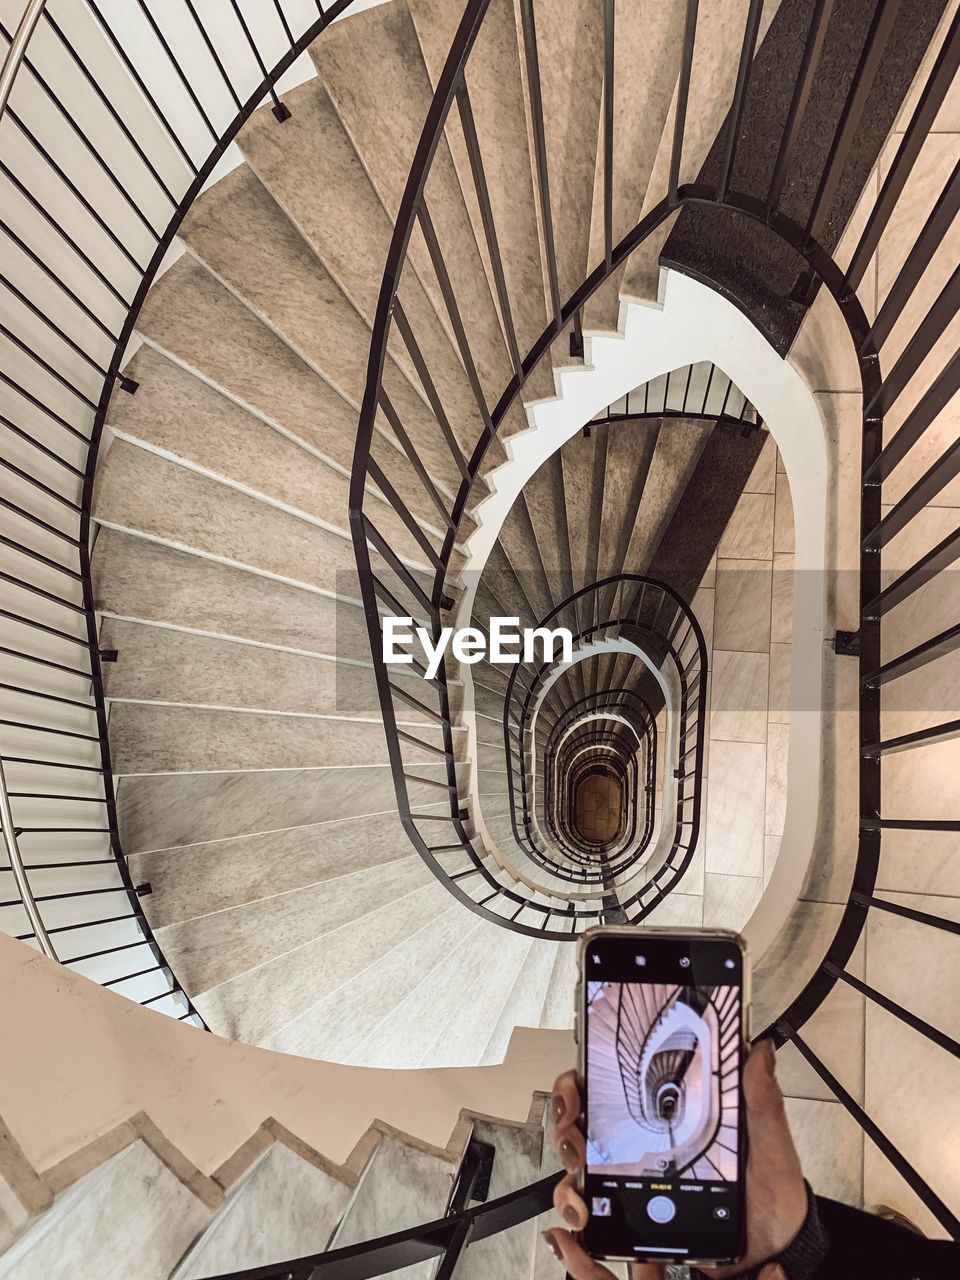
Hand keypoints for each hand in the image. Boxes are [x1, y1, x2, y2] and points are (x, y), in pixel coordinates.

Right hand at [542, 1039, 806, 1279]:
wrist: (776, 1248)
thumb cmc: (769, 1189)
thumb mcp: (767, 1141)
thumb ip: (761, 1100)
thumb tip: (758, 1052)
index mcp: (669, 1113)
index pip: (611, 1082)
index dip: (582, 1080)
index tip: (578, 1089)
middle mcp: (644, 1141)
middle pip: (583, 1120)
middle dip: (565, 1125)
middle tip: (576, 1143)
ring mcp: (635, 1180)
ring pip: (578, 1167)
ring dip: (566, 1176)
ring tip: (580, 1193)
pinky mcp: (636, 1216)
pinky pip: (594, 1212)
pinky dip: (577, 1213)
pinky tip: (584, 1219)